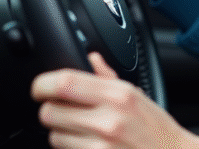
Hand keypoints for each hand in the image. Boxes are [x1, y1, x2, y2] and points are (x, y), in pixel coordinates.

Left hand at [32, 52, 198, 148]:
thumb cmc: (156, 129)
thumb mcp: (137, 95)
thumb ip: (108, 77)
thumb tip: (90, 59)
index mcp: (119, 95)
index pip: (63, 82)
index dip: (43, 85)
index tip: (41, 88)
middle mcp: (108, 120)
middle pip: (49, 112)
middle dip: (54, 112)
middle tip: (68, 112)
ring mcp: (100, 147)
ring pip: (53, 137)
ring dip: (62, 135)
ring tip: (84, 133)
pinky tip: (89, 145)